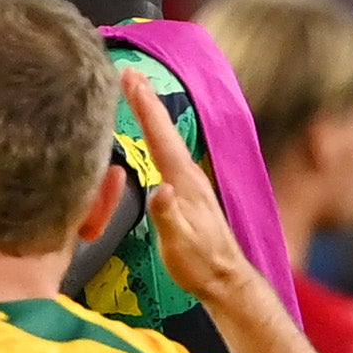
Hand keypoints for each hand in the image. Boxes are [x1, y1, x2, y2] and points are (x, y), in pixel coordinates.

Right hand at [113, 71, 264, 313]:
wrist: (224, 279)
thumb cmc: (199, 264)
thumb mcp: (180, 243)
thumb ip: (169, 216)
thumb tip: (160, 189)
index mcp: (183, 182)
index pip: (160, 137)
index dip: (144, 107)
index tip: (130, 78)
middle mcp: (189, 175)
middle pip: (163, 130)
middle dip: (145, 101)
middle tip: (128, 73)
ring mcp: (189, 183)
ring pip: (166, 140)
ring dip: (150, 115)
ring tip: (135, 94)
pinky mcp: (186, 193)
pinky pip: (166, 154)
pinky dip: (155, 137)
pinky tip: (150, 136)